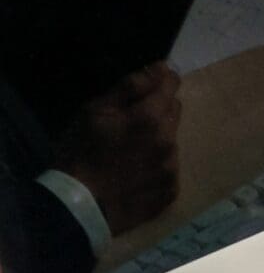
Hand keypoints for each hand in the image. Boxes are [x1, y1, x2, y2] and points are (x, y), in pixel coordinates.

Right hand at [55, 63, 181, 231]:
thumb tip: (160, 68)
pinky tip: (135, 171)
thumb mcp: (95, 112)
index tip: (154, 78)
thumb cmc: (81, 152)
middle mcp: (170, 142)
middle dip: (158, 108)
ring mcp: (172, 169)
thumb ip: (130, 88)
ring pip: (171, 141)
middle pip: (174, 112)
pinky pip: (169, 169)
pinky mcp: (172, 191)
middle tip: (132, 117)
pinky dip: (156, 165)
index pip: (171, 86)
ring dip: (157, 138)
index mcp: (151, 118)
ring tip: (130, 149)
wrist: (82, 204)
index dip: (163, 79)